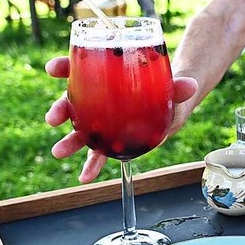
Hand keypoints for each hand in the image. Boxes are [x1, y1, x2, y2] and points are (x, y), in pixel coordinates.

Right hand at [45, 57, 197, 182]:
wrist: (173, 104)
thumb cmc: (167, 89)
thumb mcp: (171, 87)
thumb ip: (178, 87)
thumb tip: (191, 85)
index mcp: (106, 78)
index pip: (79, 68)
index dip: (65, 67)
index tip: (53, 69)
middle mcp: (99, 99)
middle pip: (73, 102)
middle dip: (59, 110)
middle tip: (52, 118)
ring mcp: (103, 121)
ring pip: (80, 130)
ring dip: (69, 142)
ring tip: (59, 152)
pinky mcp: (112, 140)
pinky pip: (98, 153)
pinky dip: (92, 166)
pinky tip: (85, 178)